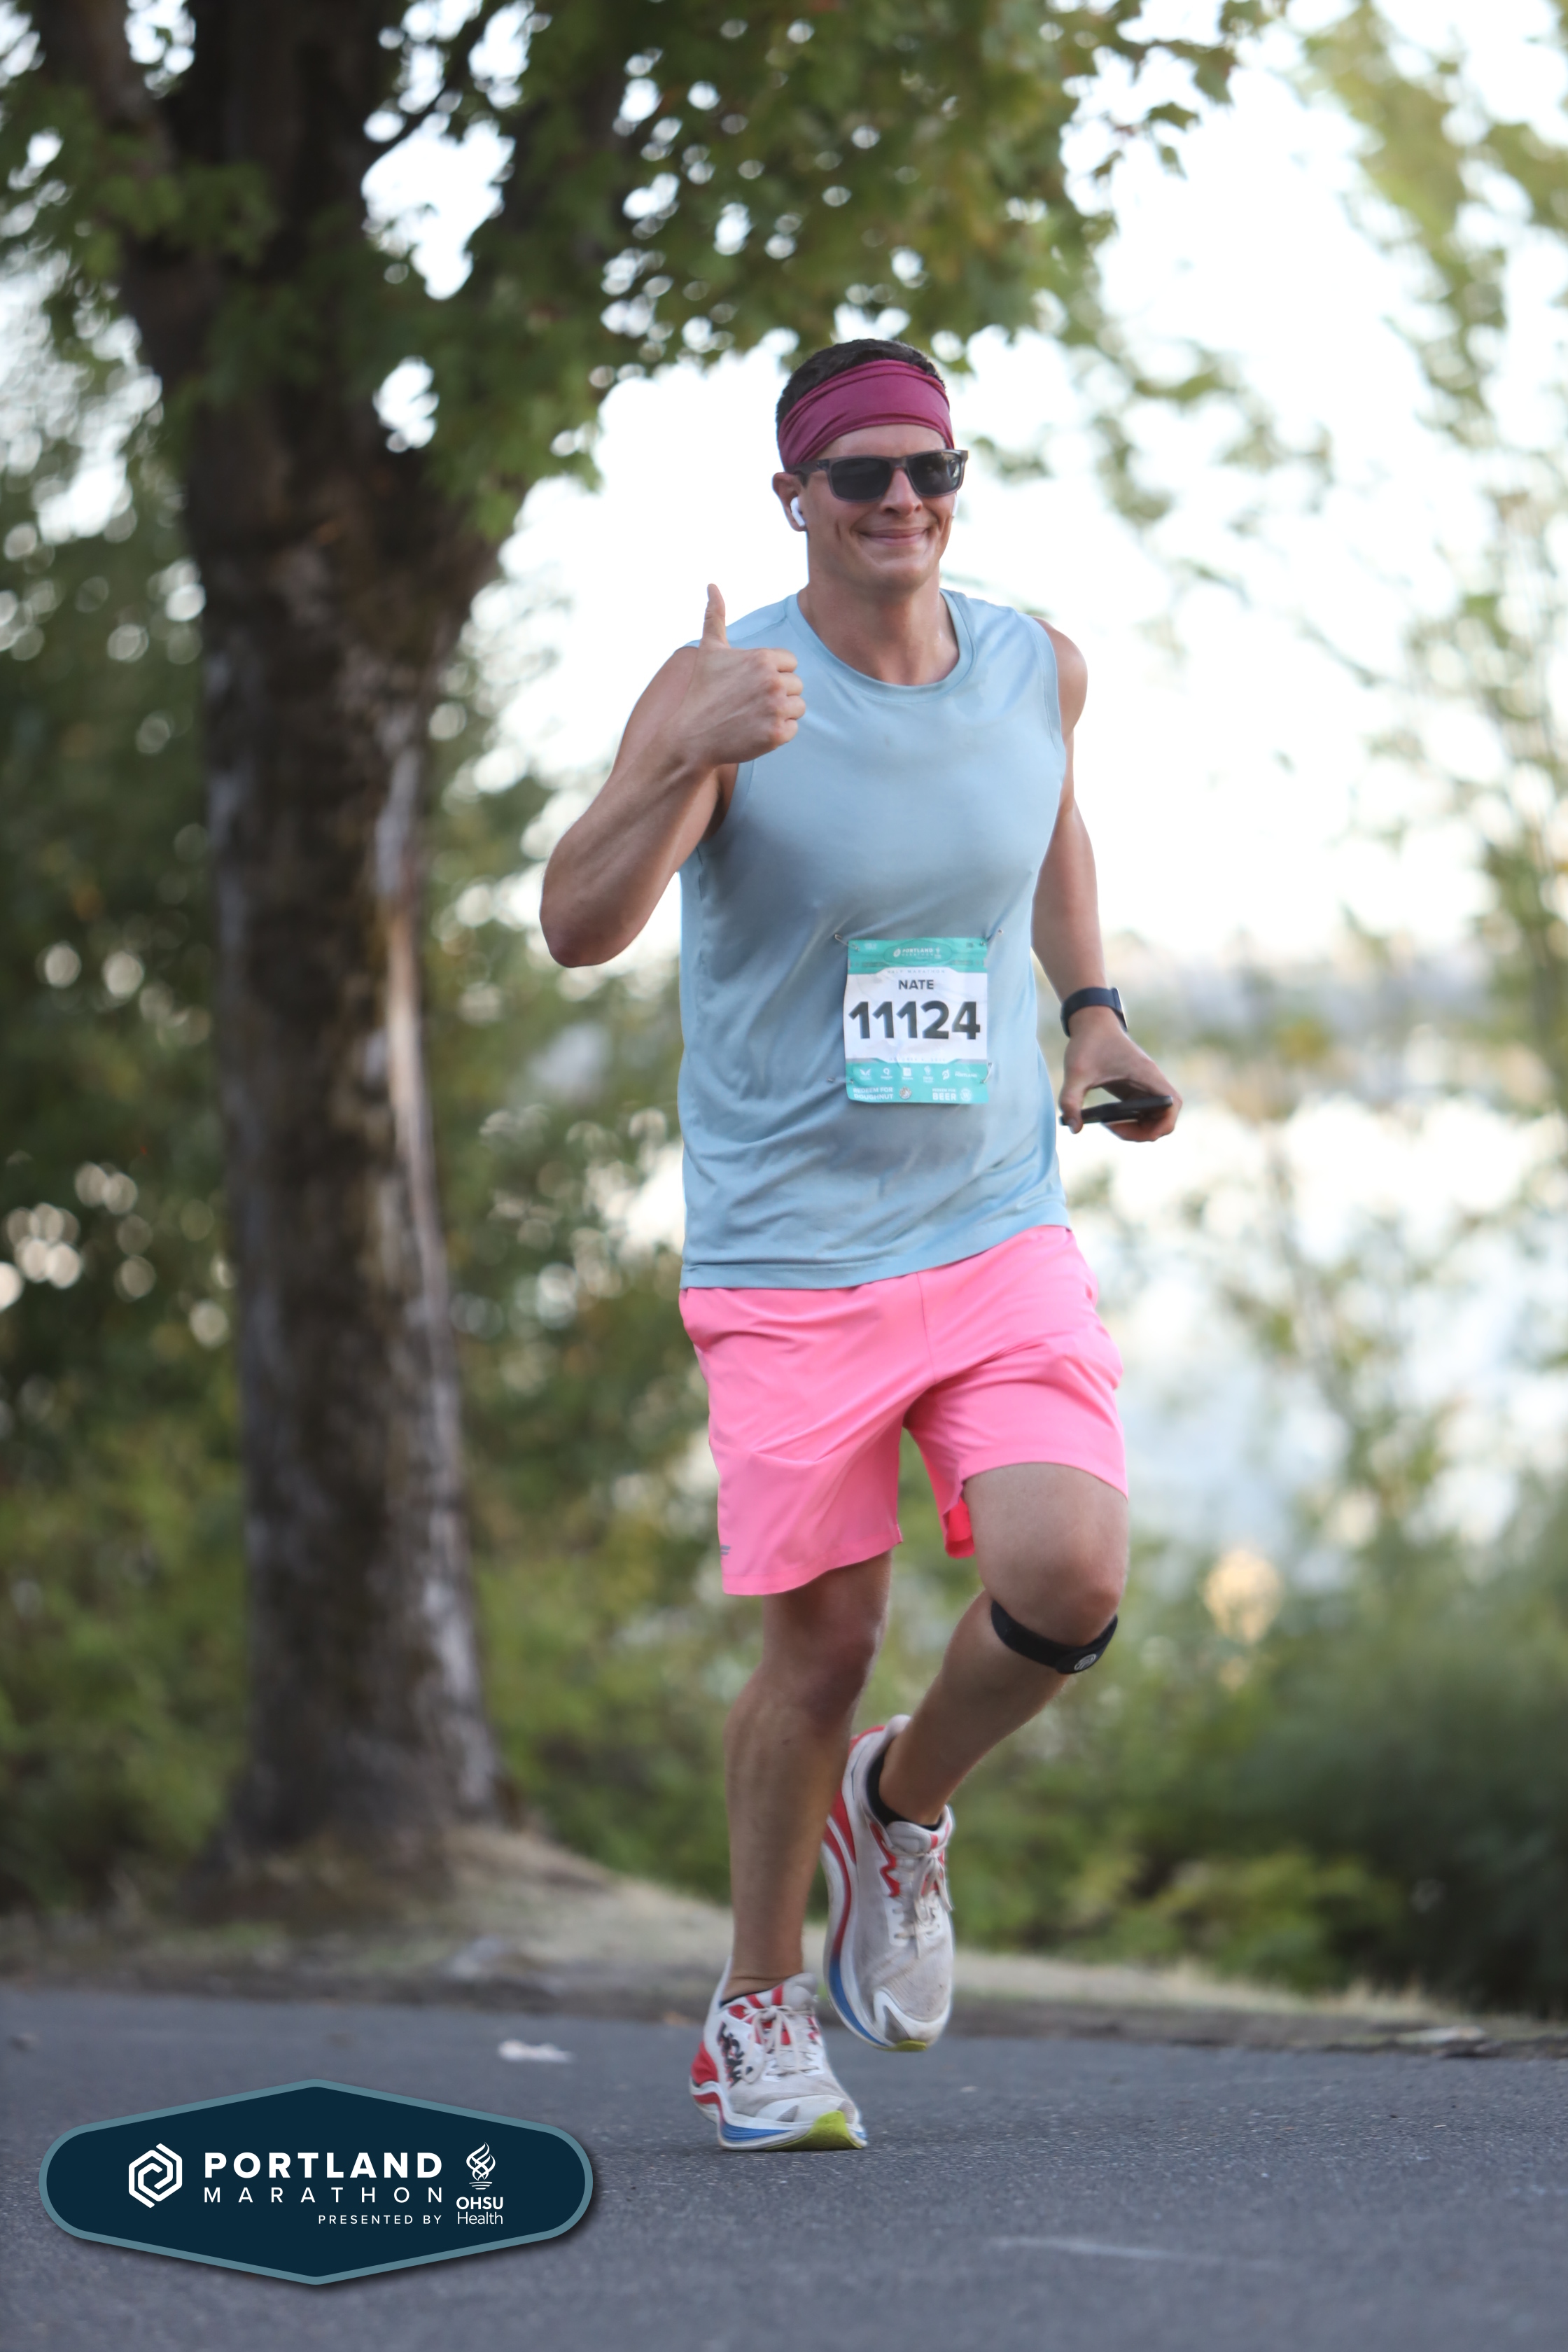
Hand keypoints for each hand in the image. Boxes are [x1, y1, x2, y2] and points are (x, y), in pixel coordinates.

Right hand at [675, 585, 804, 771]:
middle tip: (749, 703)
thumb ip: (716, 616)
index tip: (749, 685)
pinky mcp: (777, 735)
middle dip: (777, 694)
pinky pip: (794, 729)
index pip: (790, 663)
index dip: (772, 674)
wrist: (692, 737)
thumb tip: (711, 584)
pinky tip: (755, 731)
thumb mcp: (710, 651)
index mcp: (763, 658)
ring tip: (753, 716)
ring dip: (780, 713)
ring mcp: (776, 709)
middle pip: (796, 685)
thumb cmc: (702, 692)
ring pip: (798, 707)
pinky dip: (778, 733)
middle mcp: (773, 681)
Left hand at [1058, 1008, 1180, 1139]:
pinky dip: (1132, 1121)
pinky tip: (1109, 1120)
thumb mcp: (1075, 1072)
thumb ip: (1070, 1100)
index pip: (1173, 1104)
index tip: (1137, 1131)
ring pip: (1155, 1116)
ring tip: (1110, 1125)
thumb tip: (1074, 1128)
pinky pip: (1144, 1112)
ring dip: (1138, 1128)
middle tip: (1115, 1129)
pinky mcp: (1136, 1088)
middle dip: (1144, 1132)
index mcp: (1147, 1074)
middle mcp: (1152, 1081)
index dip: (1162, 1124)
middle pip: (1165, 1117)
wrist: (1092, 1023)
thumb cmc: (1088, 1043)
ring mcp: (1145, 1085)